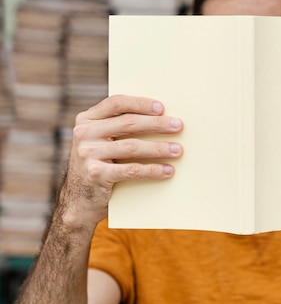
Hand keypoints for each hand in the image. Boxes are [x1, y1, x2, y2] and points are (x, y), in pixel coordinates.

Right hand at [62, 95, 183, 224]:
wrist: (79, 201)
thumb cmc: (99, 165)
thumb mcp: (100, 141)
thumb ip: (116, 127)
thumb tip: (159, 117)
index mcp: (86, 120)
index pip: (116, 103)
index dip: (140, 103)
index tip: (162, 108)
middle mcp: (84, 134)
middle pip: (128, 123)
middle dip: (157, 124)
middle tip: (178, 126)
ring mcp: (88, 154)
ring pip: (132, 146)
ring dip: (159, 148)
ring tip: (178, 149)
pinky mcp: (96, 174)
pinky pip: (132, 170)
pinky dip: (153, 170)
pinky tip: (168, 170)